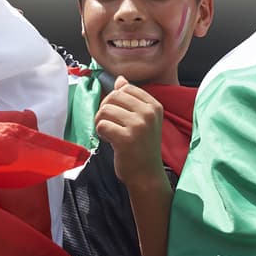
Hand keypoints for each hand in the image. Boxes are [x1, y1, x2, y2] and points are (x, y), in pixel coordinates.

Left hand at [95, 76, 166, 190]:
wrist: (146, 176)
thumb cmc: (141, 147)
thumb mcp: (142, 119)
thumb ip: (131, 98)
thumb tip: (119, 79)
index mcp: (154, 106)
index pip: (125, 88)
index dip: (115, 100)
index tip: (118, 114)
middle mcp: (148, 113)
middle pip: (113, 96)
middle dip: (106, 110)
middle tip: (110, 124)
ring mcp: (138, 125)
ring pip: (105, 110)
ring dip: (102, 122)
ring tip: (110, 133)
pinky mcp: (126, 138)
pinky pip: (102, 125)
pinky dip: (101, 133)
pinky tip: (110, 141)